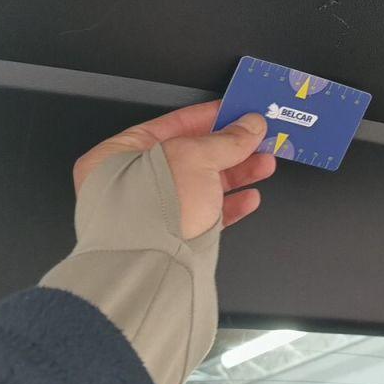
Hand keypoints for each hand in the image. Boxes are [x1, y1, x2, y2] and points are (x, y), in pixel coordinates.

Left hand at [72, 101, 274, 238]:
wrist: (150, 270)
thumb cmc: (151, 210)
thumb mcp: (196, 157)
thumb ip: (227, 139)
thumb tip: (250, 126)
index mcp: (119, 156)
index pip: (170, 126)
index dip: (208, 117)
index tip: (237, 113)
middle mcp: (130, 186)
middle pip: (190, 157)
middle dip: (230, 148)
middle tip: (257, 140)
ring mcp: (150, 216)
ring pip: (201, 187)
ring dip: (237, 175)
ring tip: (264, 165)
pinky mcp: (171, 241)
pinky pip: (205, 217)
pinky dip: (229, 206)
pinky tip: (249, 198)